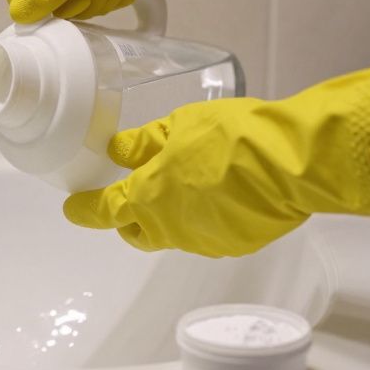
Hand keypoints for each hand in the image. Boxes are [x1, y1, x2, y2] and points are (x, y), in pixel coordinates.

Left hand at [62, 49, 369, 256]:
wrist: (296, 163)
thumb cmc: (237, 137)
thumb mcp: (181, 125)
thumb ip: (146, 142)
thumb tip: (120, 149)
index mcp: (148, 198)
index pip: (104, 210)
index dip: (85, 208)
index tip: (73, 207)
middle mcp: (171, 228)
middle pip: (136, 230)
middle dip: (126, 217)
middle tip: (129, 195)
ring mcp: (205, 241)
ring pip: (174, 233)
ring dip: (170, 214)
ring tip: (186, 184)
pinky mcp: (236, 244)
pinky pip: (208, 233)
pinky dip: (205, 216)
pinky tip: (221, 192)